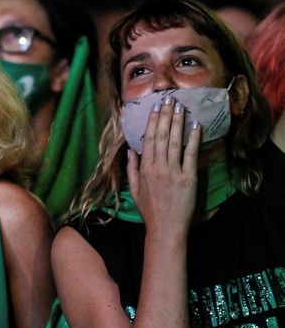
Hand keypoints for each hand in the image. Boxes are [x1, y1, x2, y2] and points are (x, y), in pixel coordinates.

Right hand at [126, 95, 200, 233]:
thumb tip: (131, 150)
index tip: (156, 107)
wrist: (166, 228)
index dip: (153, 121)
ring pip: (174, 141)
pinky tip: (195, 126)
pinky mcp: (188, 178)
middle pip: (161, 136)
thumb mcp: (134, 189)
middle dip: (165, 116)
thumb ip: (131, 168)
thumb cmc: (150, 210)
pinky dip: (193, 139)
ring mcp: (173, 172)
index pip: (148, 139)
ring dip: (178, 122)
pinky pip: (191, 154)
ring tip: (181, 107)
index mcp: (144, 168)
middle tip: (170, 99)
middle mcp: (157, 167)